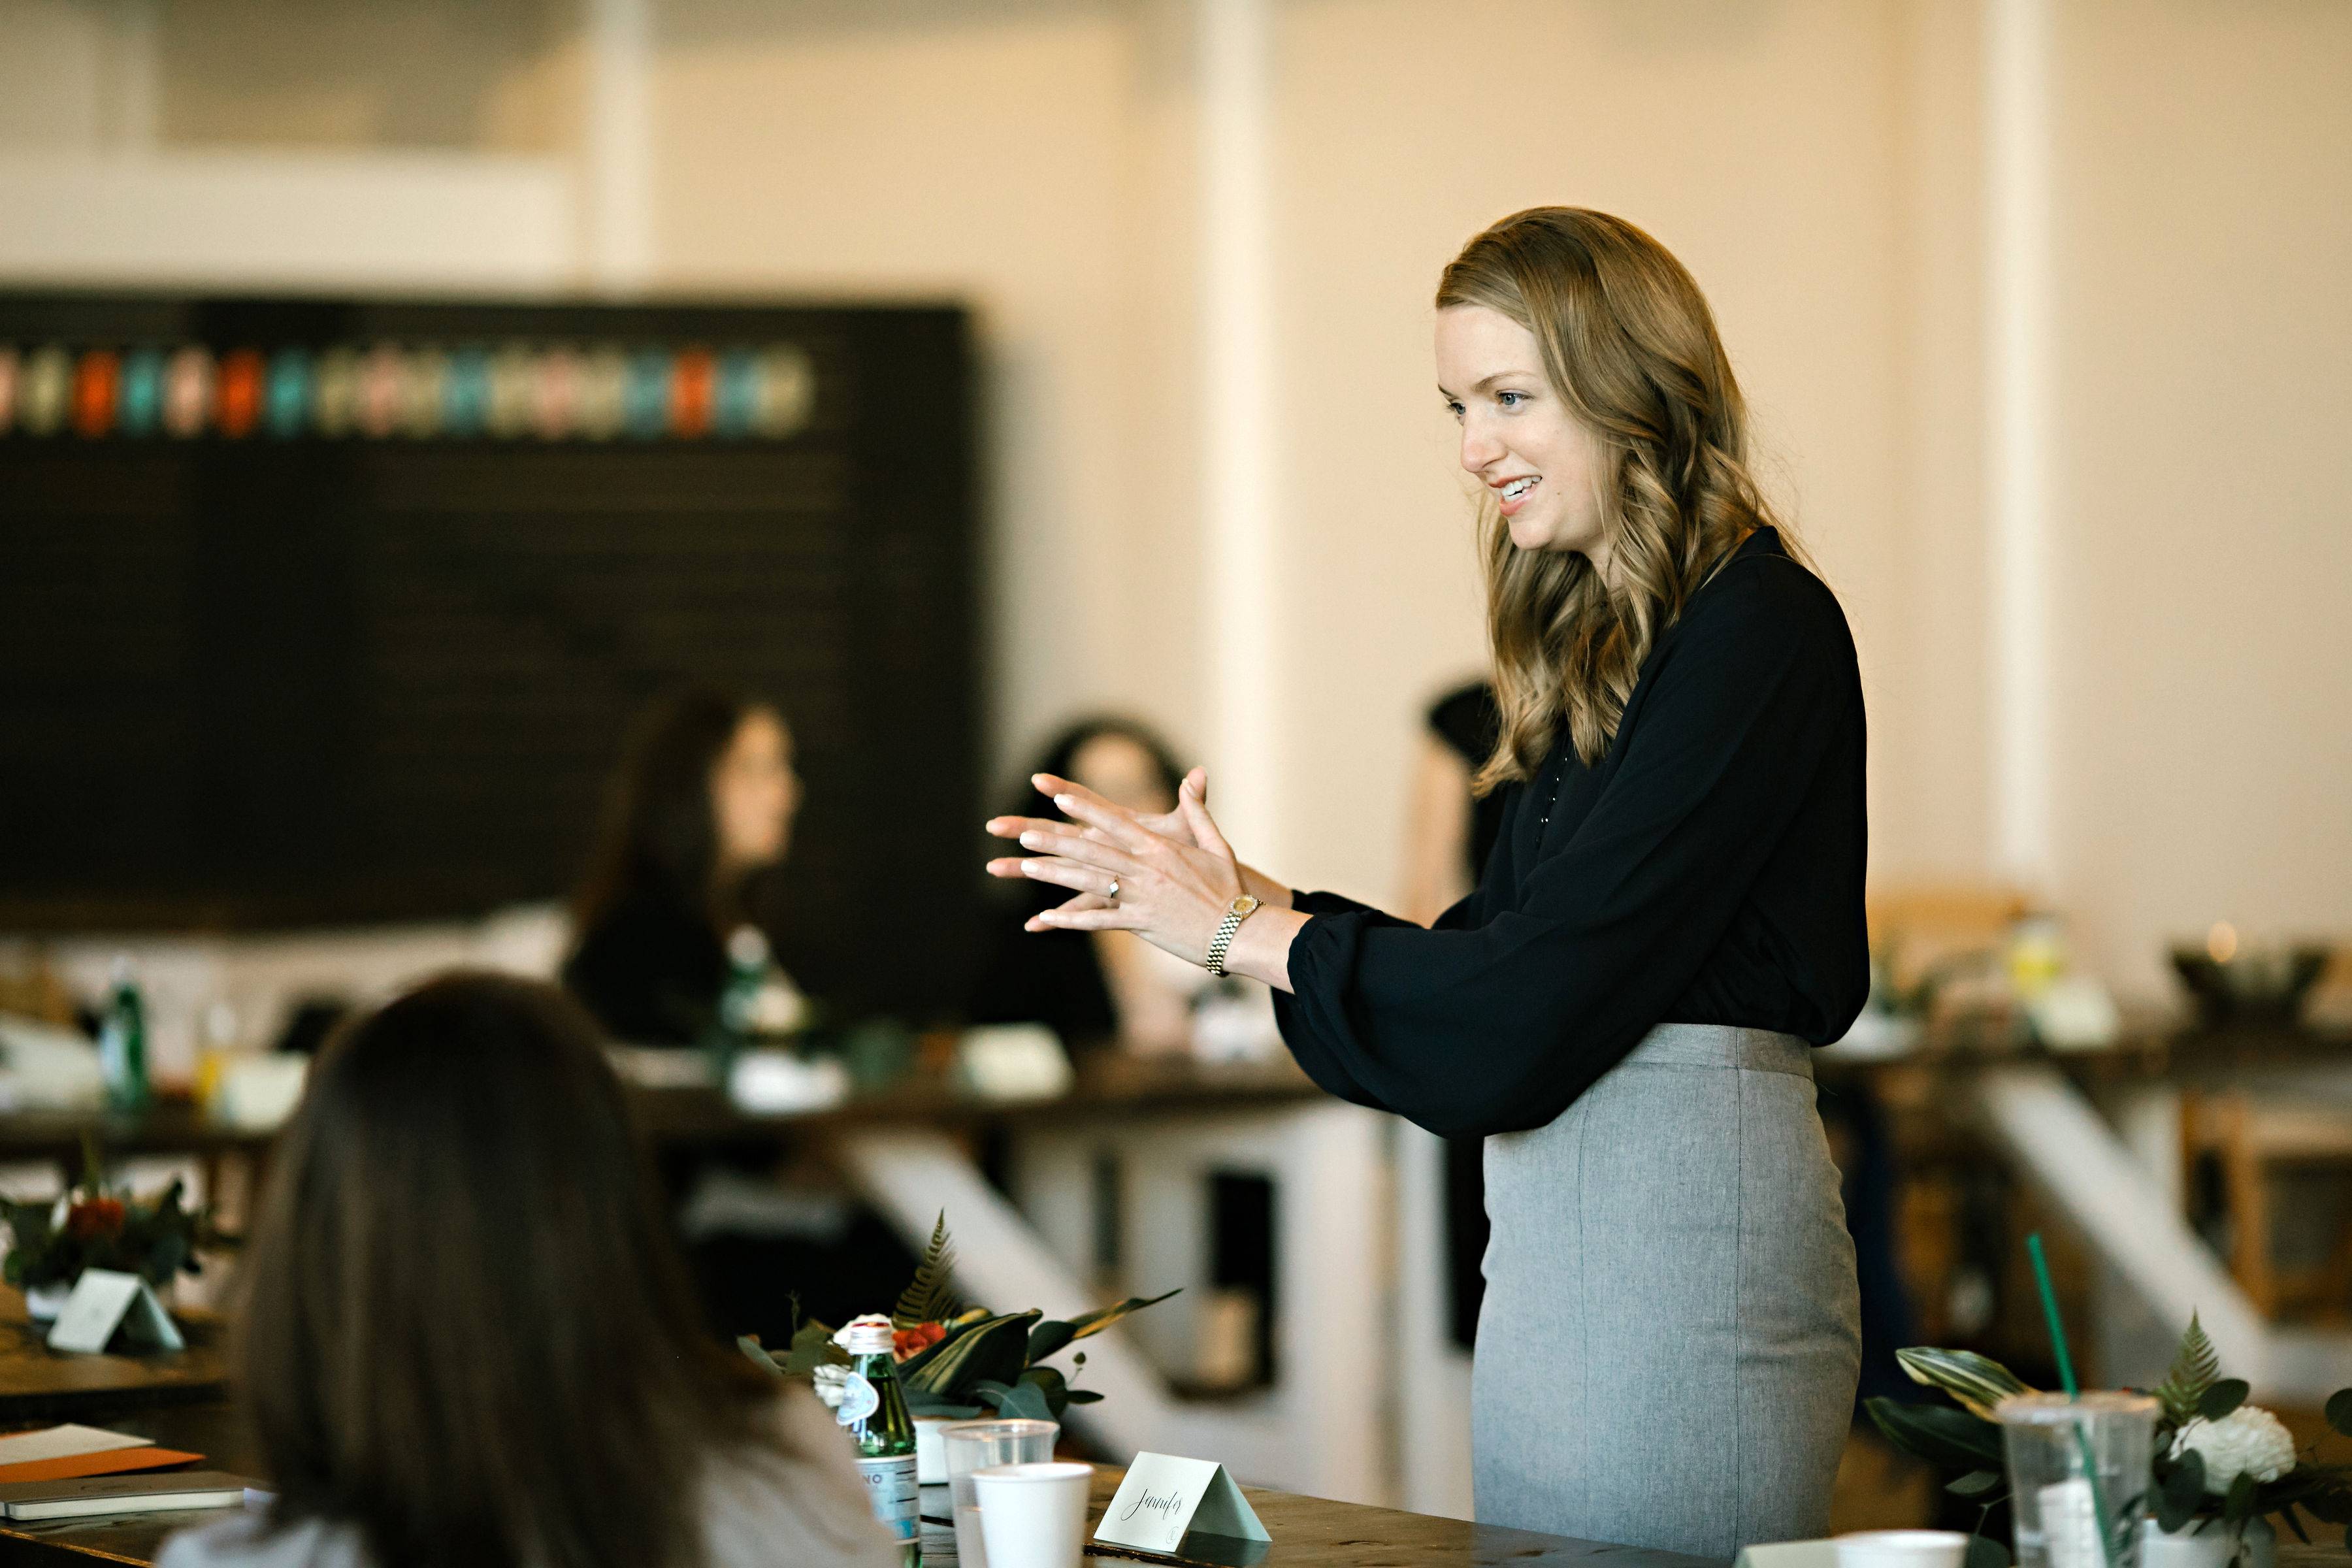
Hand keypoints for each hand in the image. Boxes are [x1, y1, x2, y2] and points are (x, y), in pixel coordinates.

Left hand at [984, 772, 1245, 966]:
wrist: (1240, 931)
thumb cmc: (1230, 889)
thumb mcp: (1216, 846)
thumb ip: (1198, 811)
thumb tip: (1195, 775)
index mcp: (1160, 848)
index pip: (1115, 822)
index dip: (1086, 809)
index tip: (1059, 797)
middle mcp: (1147, 870)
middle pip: (1093, 851)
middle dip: (1056, 841)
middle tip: (1024, 833)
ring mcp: (1141, 897)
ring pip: (1089, 882)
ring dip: (1055, 874)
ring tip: (1025, 866)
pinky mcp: (1141, 923)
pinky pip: (1099, 920)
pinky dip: (1072, 919)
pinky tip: (1047, 917)